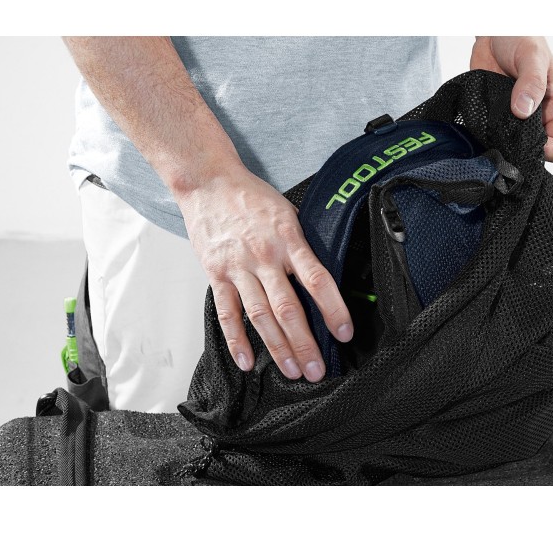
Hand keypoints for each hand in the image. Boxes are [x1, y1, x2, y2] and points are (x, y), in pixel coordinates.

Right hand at [177, 168, 353, 382]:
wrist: (208, 182)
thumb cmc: (252, 198)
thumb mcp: (289, 213)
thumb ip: (304, 246)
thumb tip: (326, 279)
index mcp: (289, 239)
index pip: (317, 280)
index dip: (333, 309)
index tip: (343, 333)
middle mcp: (264, 256)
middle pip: (289, 308)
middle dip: (304, 343)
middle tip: (317, 369)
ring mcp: (238, 268)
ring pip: (260, 316)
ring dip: (277, 347)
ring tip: (292, 370)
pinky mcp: (216, 274)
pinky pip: (227, 313)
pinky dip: (236, 340)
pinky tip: (248, 361)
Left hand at [470, 36, 552, 161]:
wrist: (495, 30)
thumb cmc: (522, 38)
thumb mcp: (532, 56)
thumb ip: (531, 82)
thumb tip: (523, 110)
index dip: (544, 151)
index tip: (524, 143)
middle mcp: (537, 118)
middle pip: (533, 152)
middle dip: (519, 151)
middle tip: (501, 141)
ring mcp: (515, 119)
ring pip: (511, 147)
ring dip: (499, 145)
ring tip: (487, 135)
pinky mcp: (495, 117)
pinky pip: (491, 136)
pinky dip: (484, 137)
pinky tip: (476, 132)